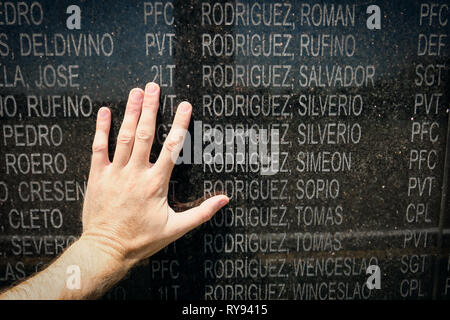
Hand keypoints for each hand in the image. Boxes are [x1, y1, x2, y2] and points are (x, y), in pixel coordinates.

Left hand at [80, 82, 228, 267]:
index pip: (172, 147)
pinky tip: (105, 112)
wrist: (106, 250)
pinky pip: (98, 148)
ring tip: (136, 92)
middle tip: (153, 87)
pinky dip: (101, 129)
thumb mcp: (176, 228)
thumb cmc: (142, 240)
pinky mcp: (97, 176)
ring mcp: (115, 173)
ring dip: (130, 112)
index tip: (185, 105)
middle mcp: (135, 173)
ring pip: (123, 137)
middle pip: (145, 134)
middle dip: (150, 108)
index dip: (180, 124)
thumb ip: (202, 212)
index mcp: (156, 183)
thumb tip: (225, 200)